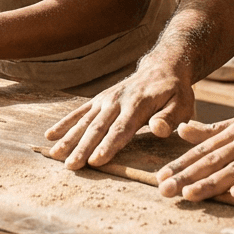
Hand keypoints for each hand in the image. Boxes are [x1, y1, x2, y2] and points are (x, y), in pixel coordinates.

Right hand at [43, 62, 192, 169]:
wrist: (162, 66)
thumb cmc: (175, 92)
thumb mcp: (183, 103)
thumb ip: (170, 118)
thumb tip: (157, 129)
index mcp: (139, 104)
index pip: (121, 129)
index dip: (108, 146)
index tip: (95, 161)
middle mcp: (117, 101)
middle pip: (98, 128)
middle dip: (82, 148)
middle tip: (70, 166)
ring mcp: (106, 99)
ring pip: (84, 121)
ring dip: (69, 138)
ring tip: (55, 155)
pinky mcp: (99, 100)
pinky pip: (79, 112)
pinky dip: (64, 124)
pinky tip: (50, 136)